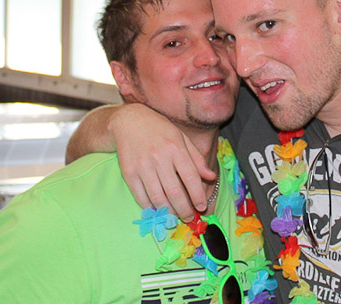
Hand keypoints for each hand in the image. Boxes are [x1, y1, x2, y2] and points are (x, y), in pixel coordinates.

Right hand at [111, 104, 215, 221]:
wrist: (128, 121)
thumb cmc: (159, 130)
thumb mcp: (181, 138)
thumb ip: (196, 158)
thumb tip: (211, 177)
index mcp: (176, 148)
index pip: (191, 178)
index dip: (198, 196)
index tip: (201, 207)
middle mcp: (160, 157)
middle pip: (175, 192)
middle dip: (184, 210)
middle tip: (188, 218)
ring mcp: (143, 166)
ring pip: (158, 198)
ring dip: (168, 212)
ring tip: (175, 217)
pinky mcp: (128, 172)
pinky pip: (141, 197)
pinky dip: (150, 207)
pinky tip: (158, 210)